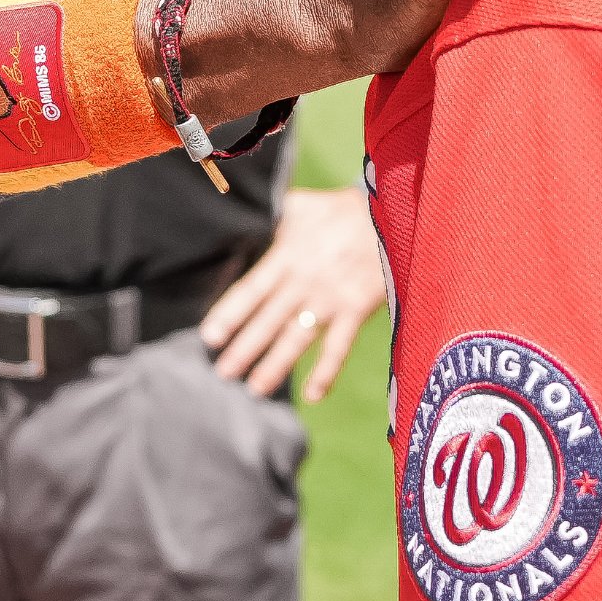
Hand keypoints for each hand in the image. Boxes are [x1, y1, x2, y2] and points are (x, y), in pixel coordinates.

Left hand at [205, 188, 386, 399]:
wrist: (391, 214)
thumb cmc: (342, 209)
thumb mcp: (304, 205)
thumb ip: (275, 219)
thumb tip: (248, 220)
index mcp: (288, 255)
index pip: (252, 289)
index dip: (230, 313)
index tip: (210, 336)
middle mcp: (305, 281)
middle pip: (269, 319)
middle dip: (245, 347)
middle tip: (222, 372)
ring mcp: (331, 298)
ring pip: (298, 337)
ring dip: (276, 365)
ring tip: (255, 388)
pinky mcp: (356, 308)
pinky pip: (339, 345)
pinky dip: (327, 371)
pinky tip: (312, 395)